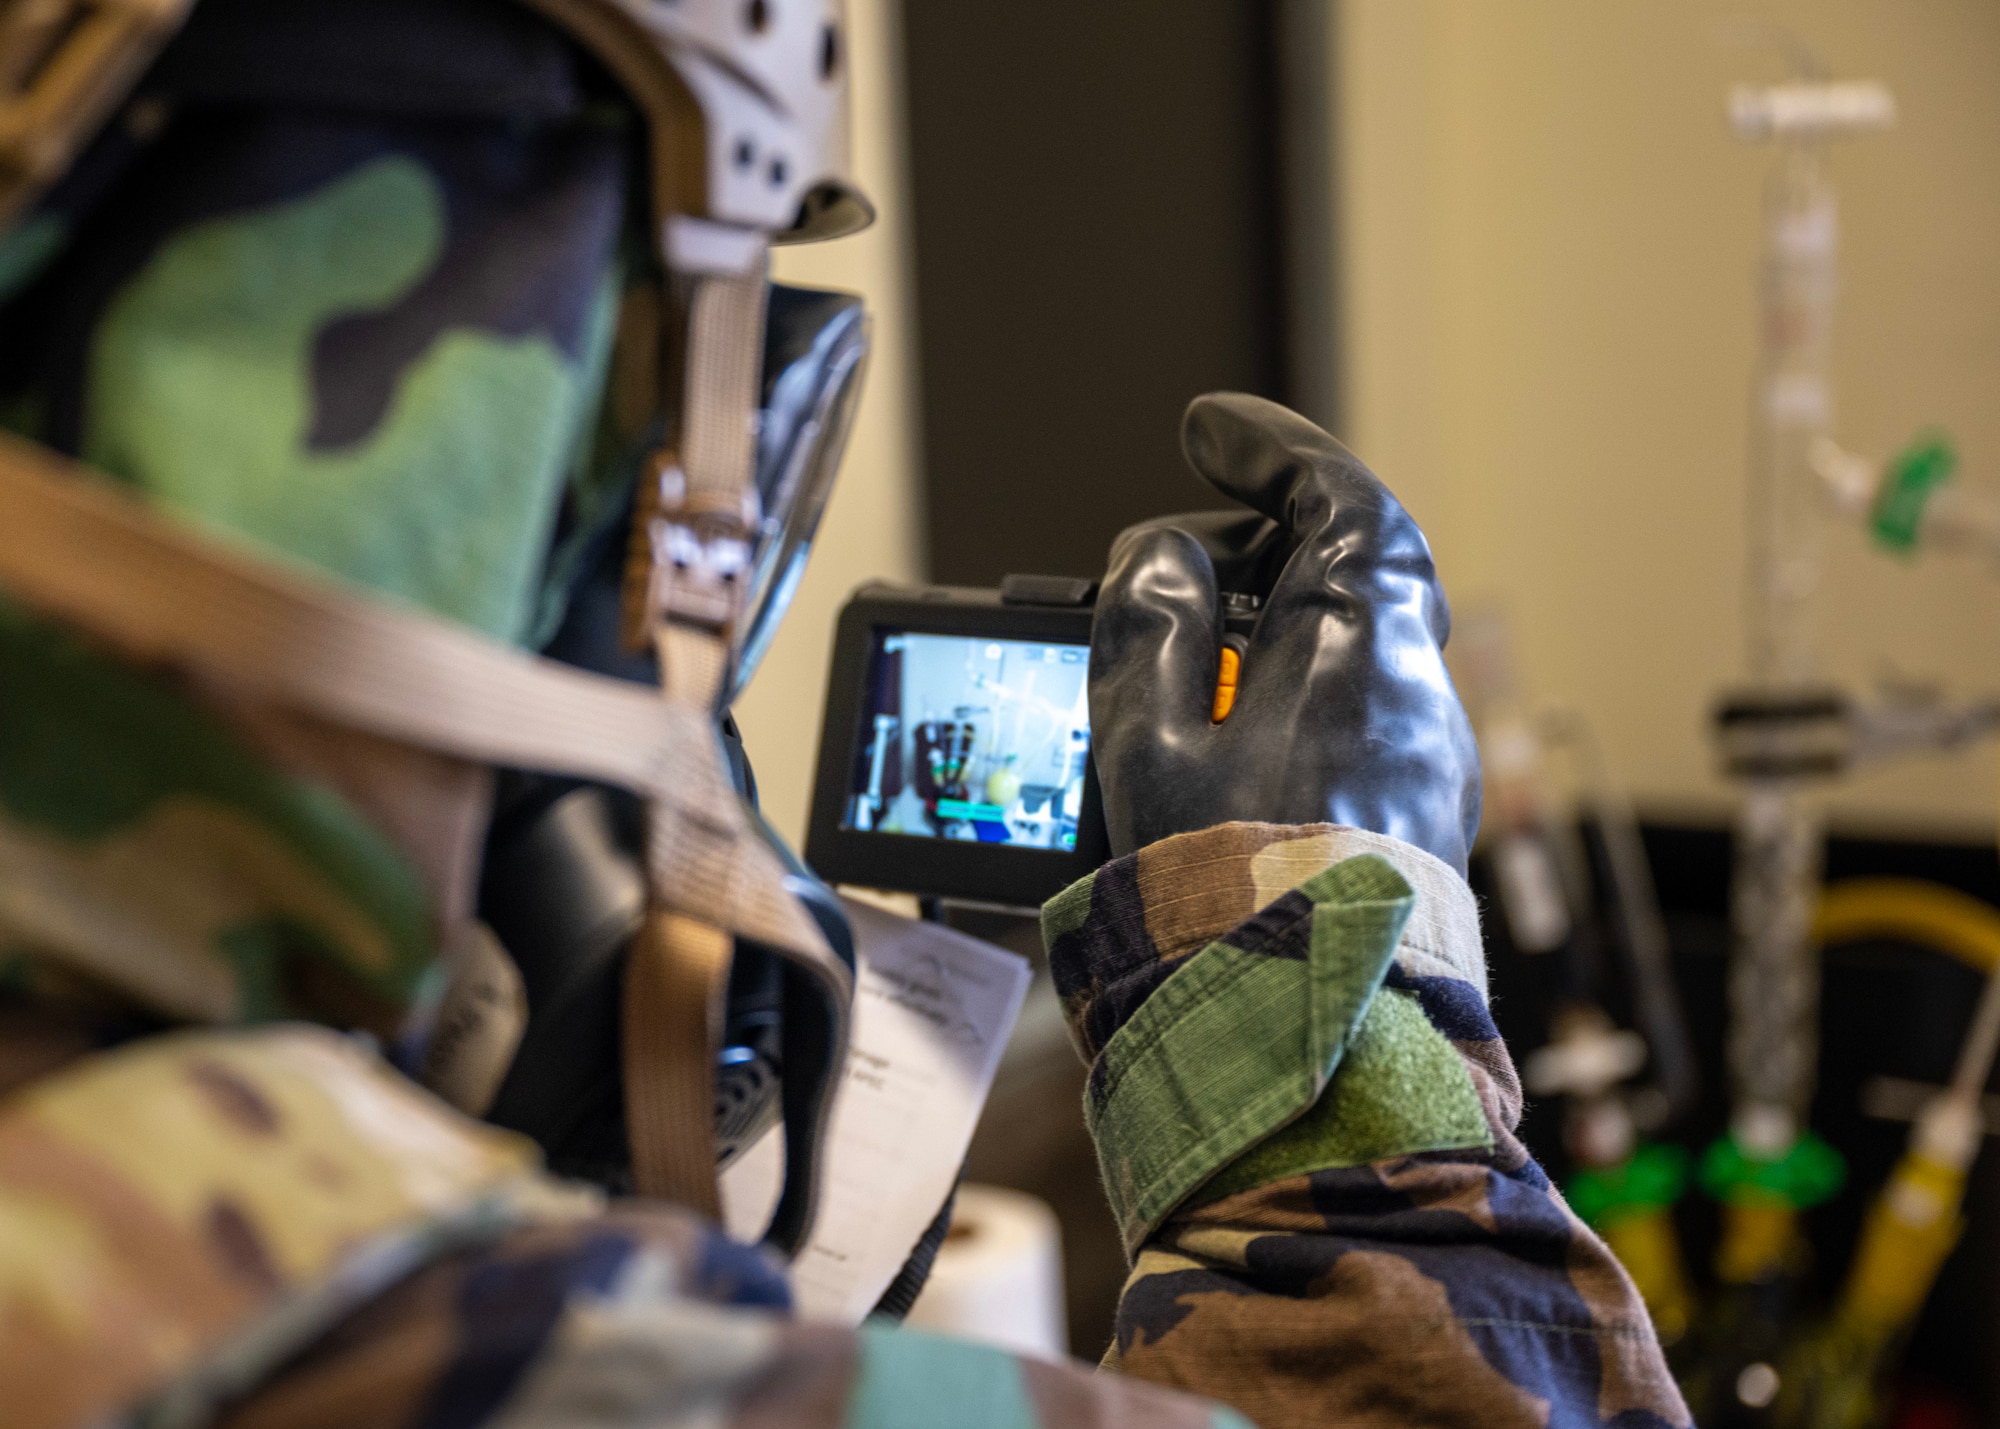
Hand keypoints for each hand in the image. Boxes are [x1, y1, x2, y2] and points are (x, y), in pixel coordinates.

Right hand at [1090, 393, 1480, 871]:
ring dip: (1273, 630)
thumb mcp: (1151, 735)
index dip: (1270, 449)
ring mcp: (1430, 761)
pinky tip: (1228, 742)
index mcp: (1367, 644)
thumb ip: (1150, 624)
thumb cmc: (1233, 892)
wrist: (1310, 1037)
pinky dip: (1294, 696)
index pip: (1341, 497)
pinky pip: (1358, 718)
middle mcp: (1421, 693)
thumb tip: (1164, 562)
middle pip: (1352, 572)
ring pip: (1353, 649)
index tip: (1207, 429)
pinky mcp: (1419, 820)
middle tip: (1177, 562)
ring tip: (1183, 665)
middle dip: (1263, 547)